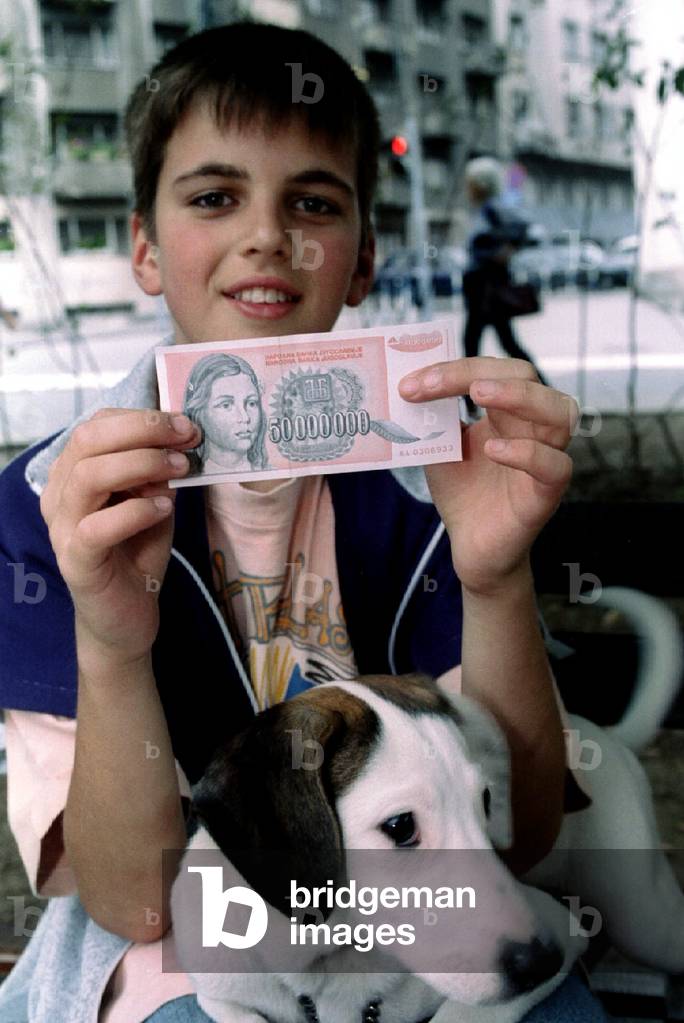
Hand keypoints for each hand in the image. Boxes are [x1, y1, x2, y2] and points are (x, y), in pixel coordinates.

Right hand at [39, 408, 199, 668]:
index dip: (142, 418)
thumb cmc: (138, 550)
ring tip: (180, 469)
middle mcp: (59, 494)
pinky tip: (163, 508)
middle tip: (186, 438)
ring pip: (89, 475)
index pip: (97, 425)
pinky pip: (97, 527)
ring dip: (142, 464)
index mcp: (74, 472)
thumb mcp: (153, 500)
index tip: (185, 424)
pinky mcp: (76, 561)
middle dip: (144, 431)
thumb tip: (176, 442)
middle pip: (88, 440)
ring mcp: (62, 527)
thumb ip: (157, 473)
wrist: (128, 613)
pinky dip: (134, 511)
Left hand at [399, 357, 577, 594]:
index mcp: (506, 411)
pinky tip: (495, 450)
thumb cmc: (463, 493)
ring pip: (559, 412)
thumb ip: (432, 419)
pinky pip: (555, 466)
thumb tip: (409, 384)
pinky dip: (528, 453)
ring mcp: (544, 457)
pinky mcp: (546, 494)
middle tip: (435, 383)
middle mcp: (532, 427)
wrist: (471, 546)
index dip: (452, 370)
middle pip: (527, 376)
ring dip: (519, 396)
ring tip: (478, 394)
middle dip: (480, 372)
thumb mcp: (440, 448)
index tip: (409, 384)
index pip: (491, 371)